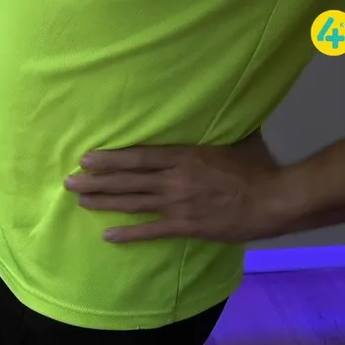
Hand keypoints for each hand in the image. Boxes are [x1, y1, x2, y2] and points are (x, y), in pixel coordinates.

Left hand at [65, 134, 288, 243]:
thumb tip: (220, 108)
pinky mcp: (186, 226)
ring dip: (103, 202)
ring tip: (80, 201)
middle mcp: (175, 179)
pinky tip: (107, 235)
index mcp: (184, 156)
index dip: (110, 159)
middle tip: (69, 182)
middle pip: (127, 179)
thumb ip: (218, 130)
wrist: (274, 199)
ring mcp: (178, 204)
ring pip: (132, 203)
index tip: (86, 159)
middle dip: (95, 181)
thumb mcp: (236, 140)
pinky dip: (128, 234)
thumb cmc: (258, 168)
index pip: (138, 157)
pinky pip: (150, 231)